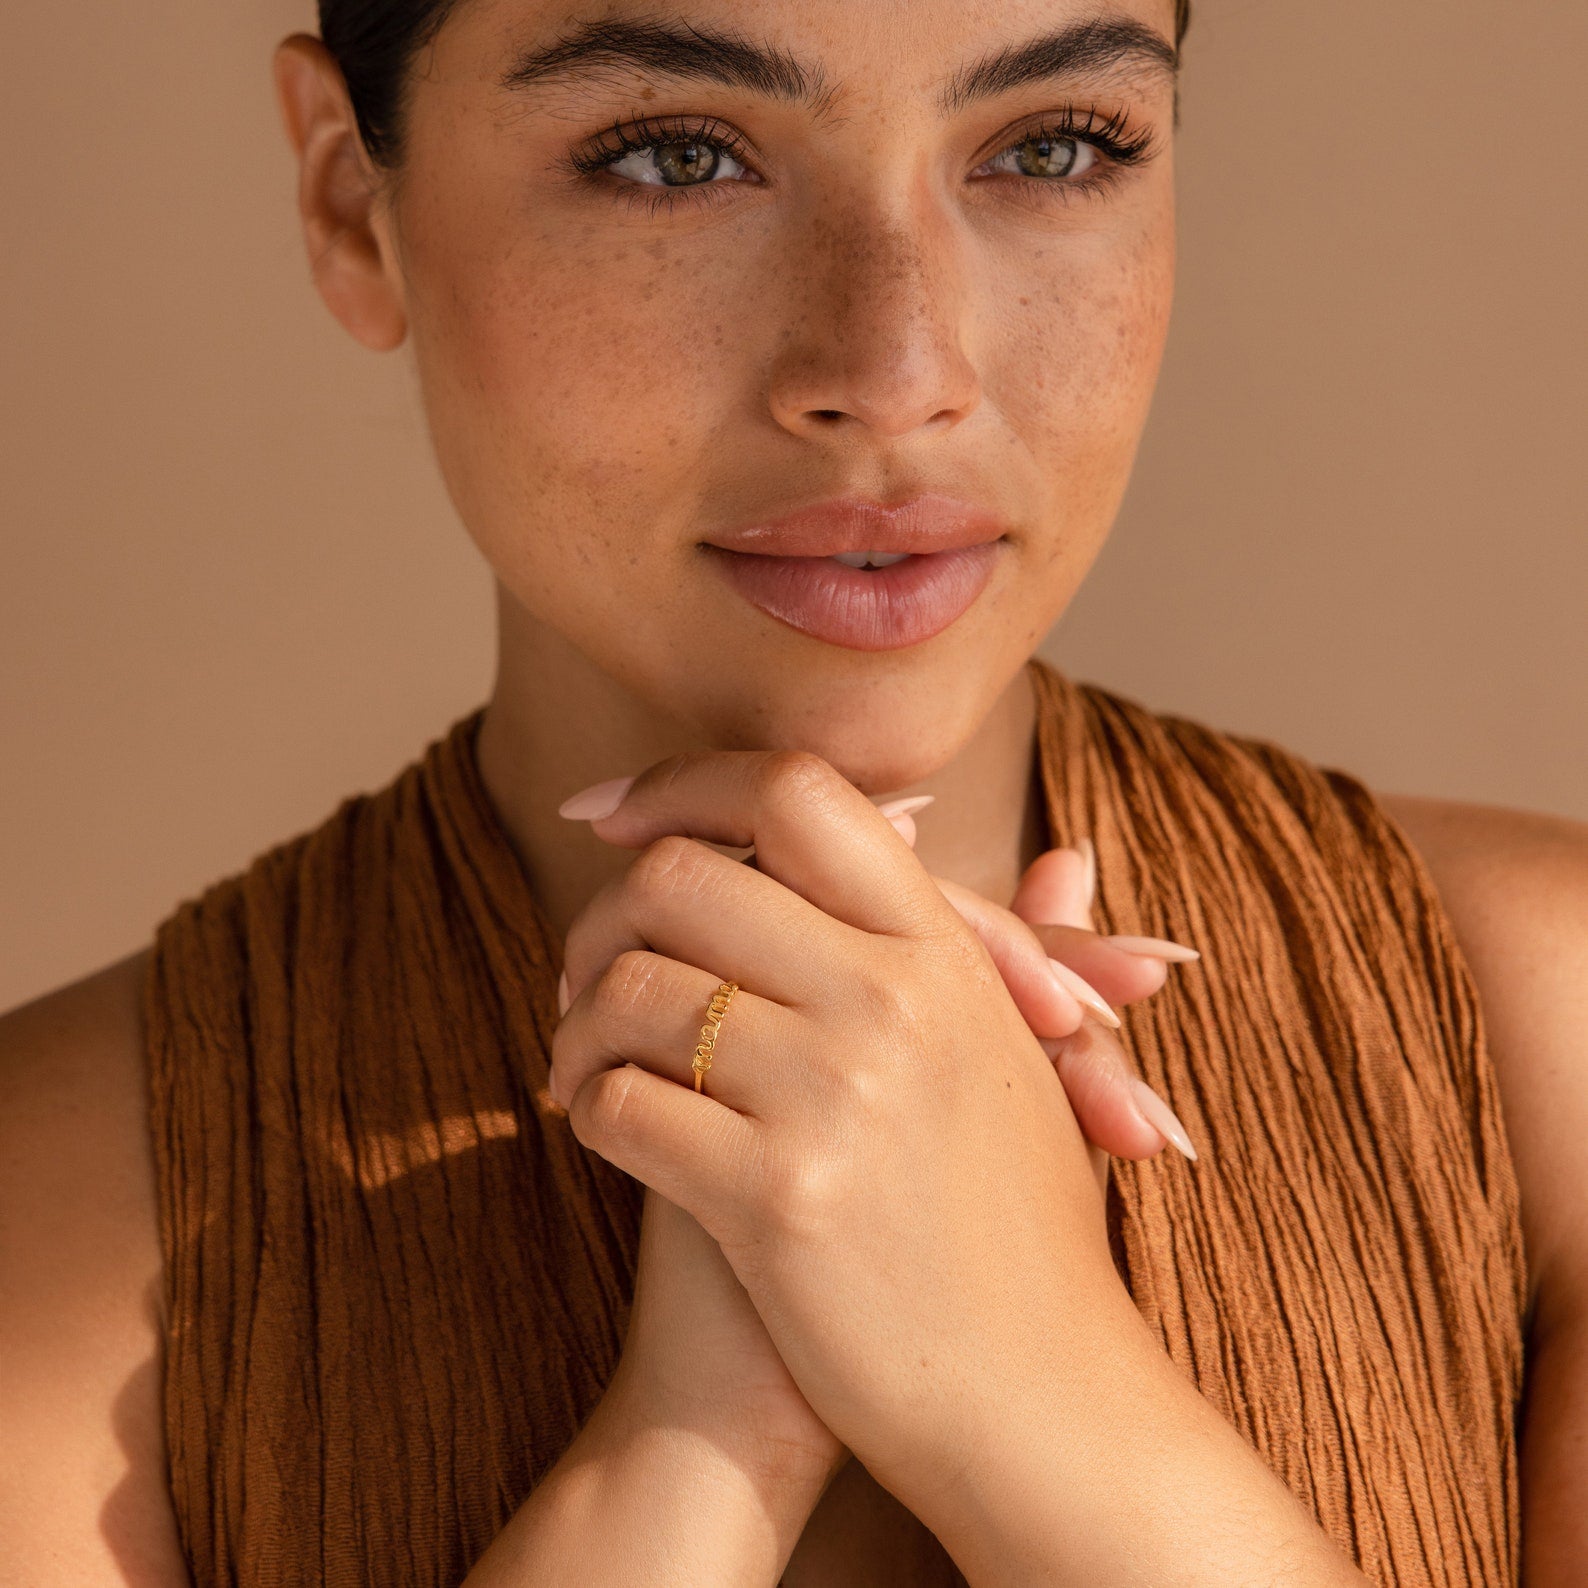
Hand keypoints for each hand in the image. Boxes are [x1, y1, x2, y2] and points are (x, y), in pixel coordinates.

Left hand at [548, 750, 1185, 1507]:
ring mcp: (834, 1095)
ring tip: (583, 1060)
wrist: (1043, 1407)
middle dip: (603, 912)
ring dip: (577, 1021)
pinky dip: (587, 1106)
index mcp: (943, 954)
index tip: (613, 815)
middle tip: (585, 968)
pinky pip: (623, 1104)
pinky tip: (599, 1127)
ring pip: (632, 987)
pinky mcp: (778, 1196)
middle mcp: (891, 1000)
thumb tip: (1062, 858)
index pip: (794, 793)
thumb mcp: (1037, 1073)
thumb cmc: (1026, 1233)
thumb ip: (1027, 953)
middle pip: (682, 874)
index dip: (682, 785)